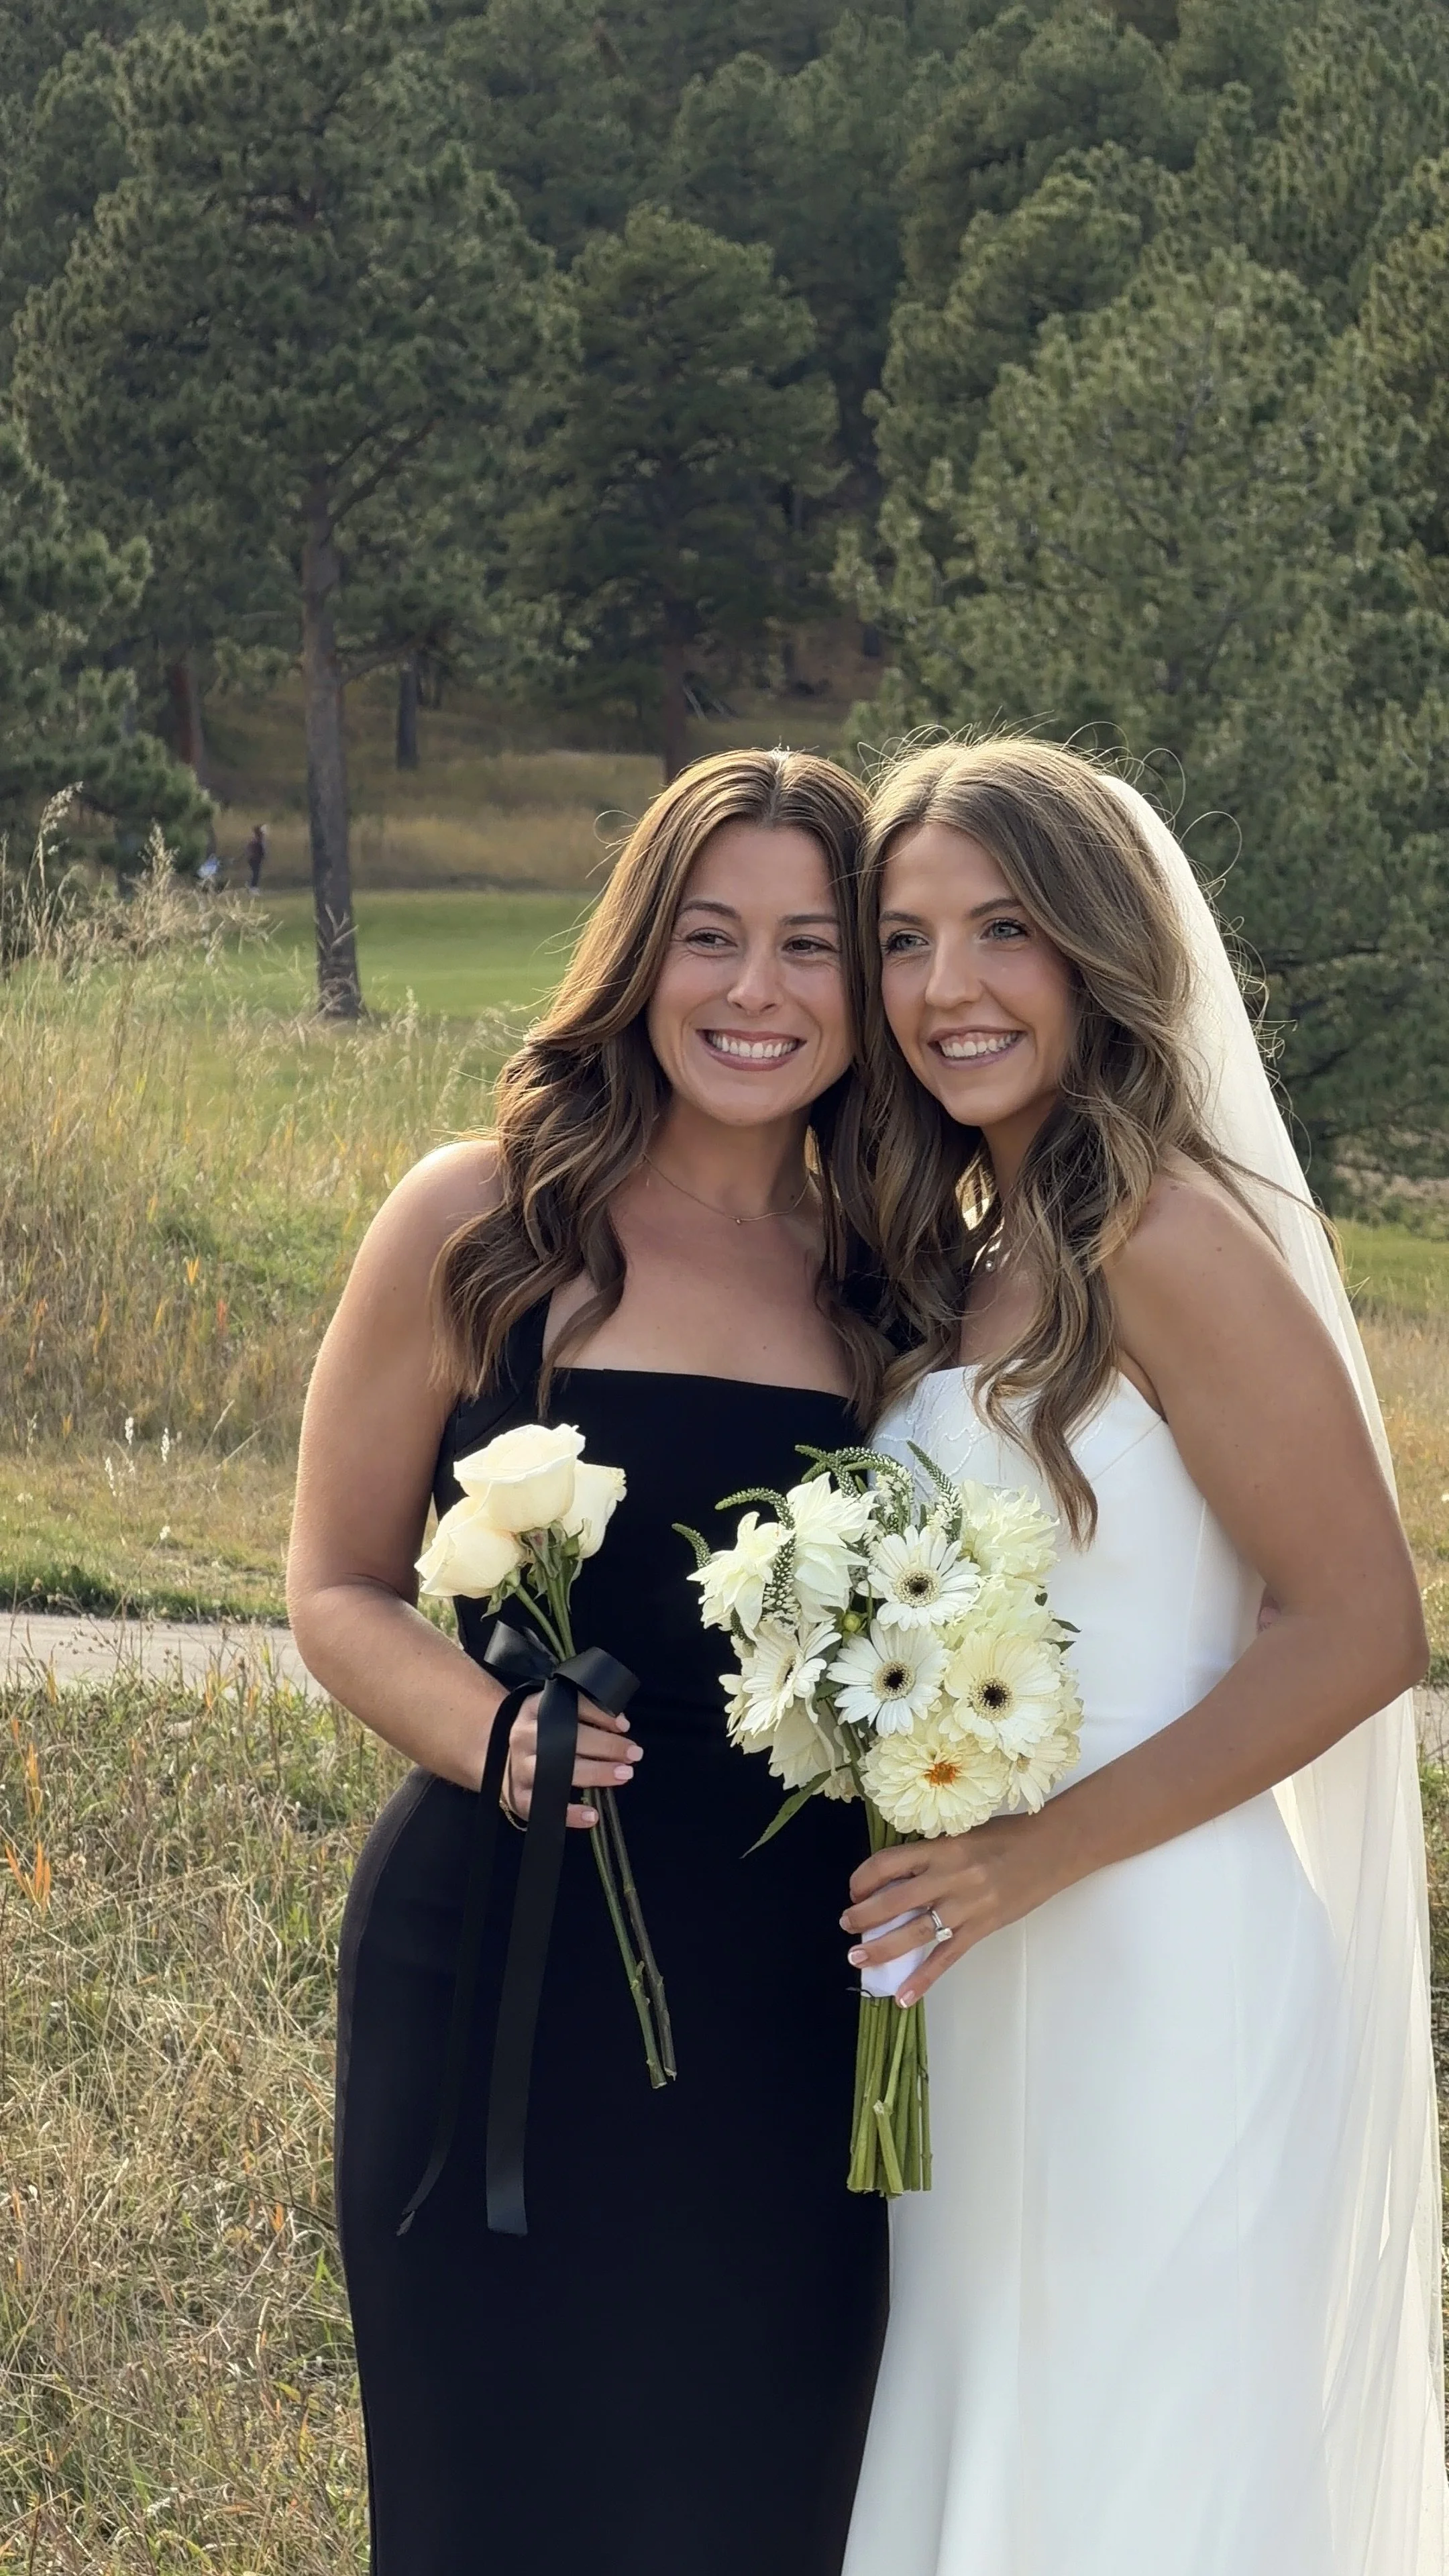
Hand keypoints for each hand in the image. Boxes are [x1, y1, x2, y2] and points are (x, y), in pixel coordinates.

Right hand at [501, 1690, 641, 1829]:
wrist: (492, 1753)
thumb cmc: (537, 1733)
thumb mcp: (549, 1712)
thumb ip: (581, 1713)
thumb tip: (620, 1724)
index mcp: (534, 1709)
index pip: (571, 1707)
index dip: (600, 1715)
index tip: (623, 1726)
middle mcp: (524, 1737)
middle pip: (568, 1740)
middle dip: (606, 1746)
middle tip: (634, 1754)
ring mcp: (520, 1768)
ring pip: (558, 1772)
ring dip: (595, 1773)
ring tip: (623, 1775)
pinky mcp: (518, 1796)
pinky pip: (543, 1807)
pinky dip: (569, 1814)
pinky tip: (591, 1815)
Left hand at [840, 1811, 1069, 2004]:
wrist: (1052, 1848)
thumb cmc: (1008, 1836)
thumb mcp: (963, 1833)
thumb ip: (932, 1854)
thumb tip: (897, 1875)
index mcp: (941, 1849)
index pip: (888, 1863)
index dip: (863, 1878)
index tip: (854, 1889)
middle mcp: (949, 1877)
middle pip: (893, 1901)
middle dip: (863, 1916)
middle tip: (847, 1925)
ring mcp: (965, 1907)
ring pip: (914, 1933)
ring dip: (882, 1948)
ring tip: (858, 1958)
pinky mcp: (981, 1929)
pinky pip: (946, 1958)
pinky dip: (923, 1980)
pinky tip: (904, 1996)